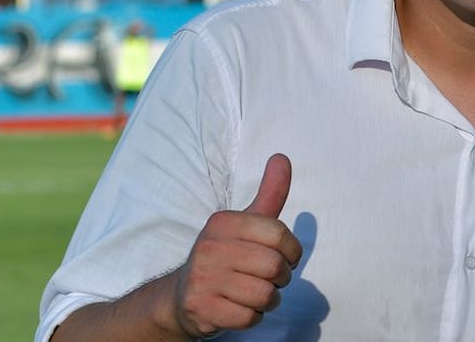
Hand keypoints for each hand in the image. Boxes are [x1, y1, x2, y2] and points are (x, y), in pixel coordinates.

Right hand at [172, 153, 302, 338]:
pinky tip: (239, 307)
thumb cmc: (226, 255)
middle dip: (281, 277)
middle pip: (275, 267)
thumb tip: (282, 157)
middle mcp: (209, 247)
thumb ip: (270, 193)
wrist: (182, 297)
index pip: (280, 234)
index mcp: (223, 222)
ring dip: (268, 299)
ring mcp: (202, 279)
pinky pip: (250, 317)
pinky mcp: (201, 309)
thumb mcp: (247, 222)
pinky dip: (253, 316)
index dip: (292, 251)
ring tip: (254, 292)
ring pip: (265, 295)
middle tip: (267, 277)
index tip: (285, 256)